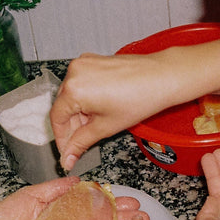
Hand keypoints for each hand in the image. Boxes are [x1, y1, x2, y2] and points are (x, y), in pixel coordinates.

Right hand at [51, 29, 219, 170]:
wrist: (163, 77)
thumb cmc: (139, 100)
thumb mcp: (105, 127)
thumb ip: (81, 143)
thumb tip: (66, 159)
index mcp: (73, 89)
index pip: (56, 118)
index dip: (61, 139)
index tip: (66, 152)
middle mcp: (74, 72)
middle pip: (63, 105)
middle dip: (71, 126)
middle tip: (81, 144)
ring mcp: (83, 63)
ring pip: (72, 95)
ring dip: (79, 113)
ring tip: (95, 126)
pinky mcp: (93, 59)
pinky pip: (82, 83)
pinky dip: (86, 98)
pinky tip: (100, 110)